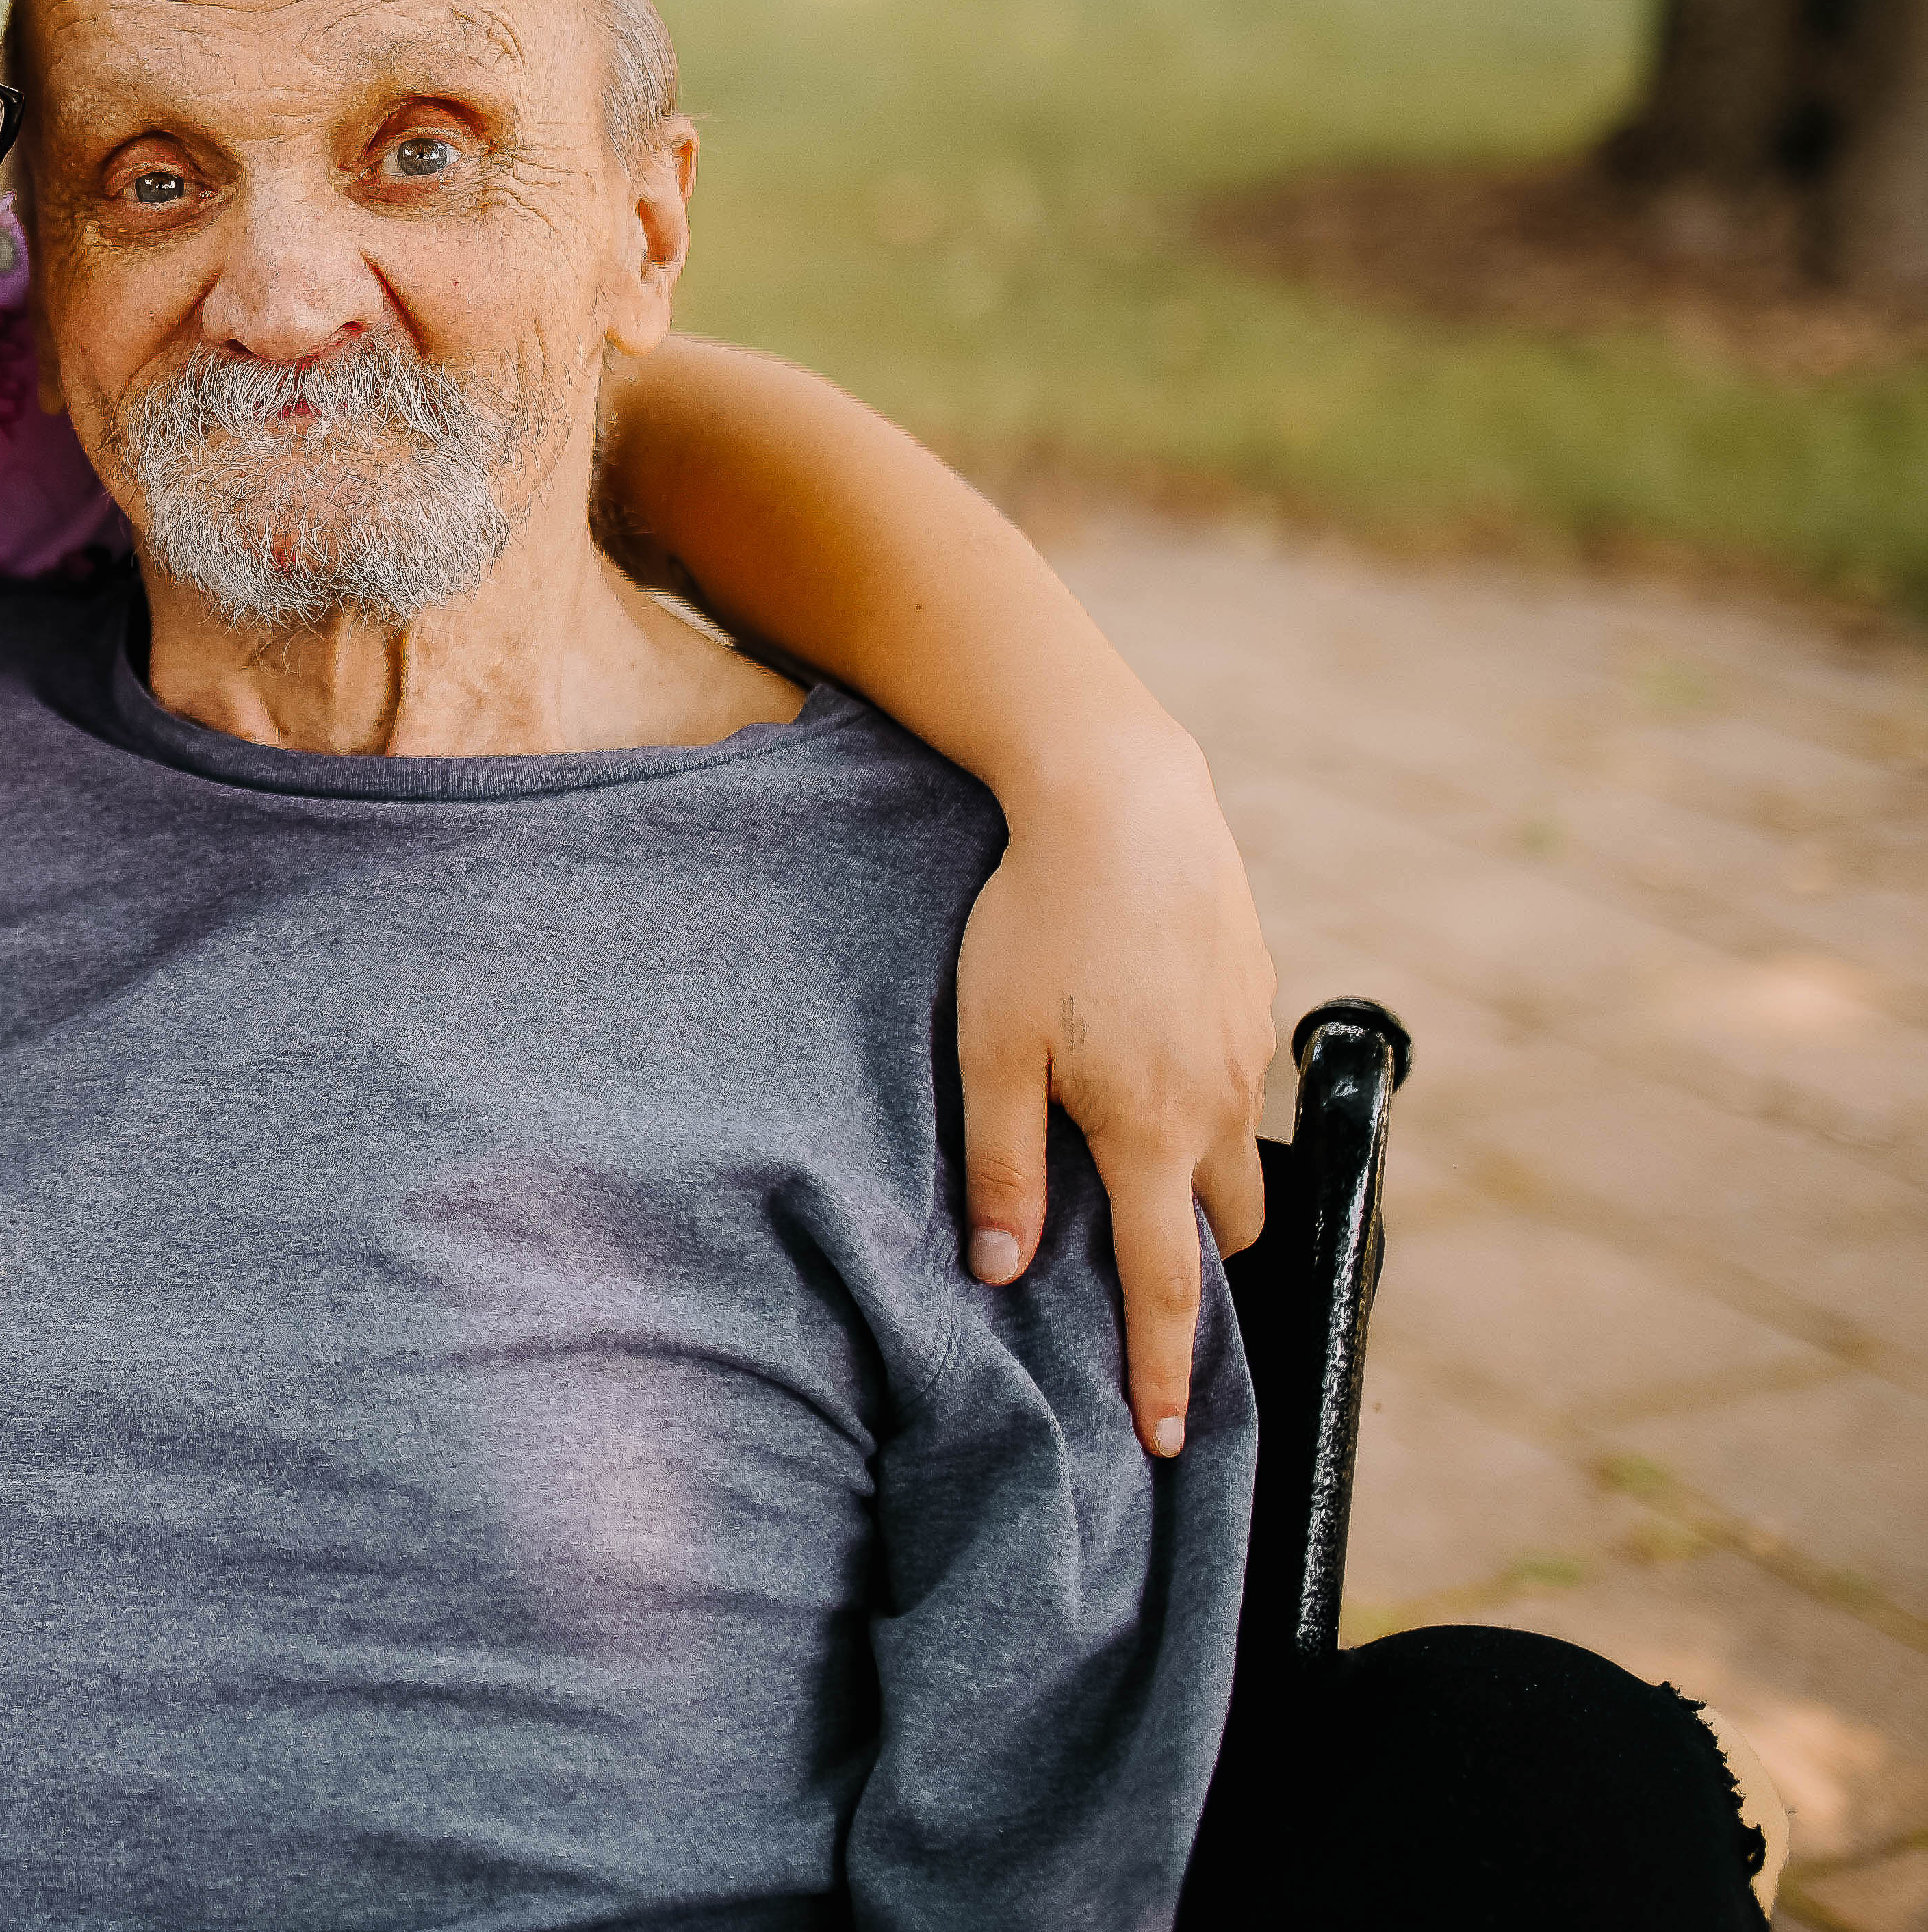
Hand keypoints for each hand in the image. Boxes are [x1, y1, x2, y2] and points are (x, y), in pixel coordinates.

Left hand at [953, 731, 1278, 1456]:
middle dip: (1197, 1270)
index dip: (1164, 1370)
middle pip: (1224, 1225)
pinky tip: (1138, 1057)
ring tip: (1136, 1170)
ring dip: (1198, 1177)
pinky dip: (1196, 1098)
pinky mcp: (1251, 993)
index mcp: (1152, 1131)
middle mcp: (1217, 1102)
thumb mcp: (992, 1049)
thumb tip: (1006, 1272)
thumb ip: (1003, 1167)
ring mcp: (1244, 1048)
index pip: (1168, 1285)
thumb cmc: (1038, 923)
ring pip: (1232, 1147)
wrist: (1123, 802)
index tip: (1170, 1439)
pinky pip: (1228, 1076)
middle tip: (1148, 1294)